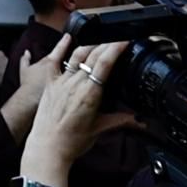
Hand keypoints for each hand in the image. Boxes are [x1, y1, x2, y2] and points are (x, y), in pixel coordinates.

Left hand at [26, 51, 117, 182]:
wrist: (47, 148)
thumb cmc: (72, 142)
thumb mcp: (100, 129)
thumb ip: (121, 120)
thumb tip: (139, 120)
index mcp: (90, 94)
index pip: (105, 63)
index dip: (116, 48)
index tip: (125, 40)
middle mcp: (75, 84)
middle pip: (93, 55)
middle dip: (107, 43)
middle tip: (118, 38)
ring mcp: (61, 81)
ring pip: (77, 55)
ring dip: (90, 44)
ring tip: (101, 40)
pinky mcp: (50, 83)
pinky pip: (56, 61)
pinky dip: (62, 48)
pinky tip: (68, 39)